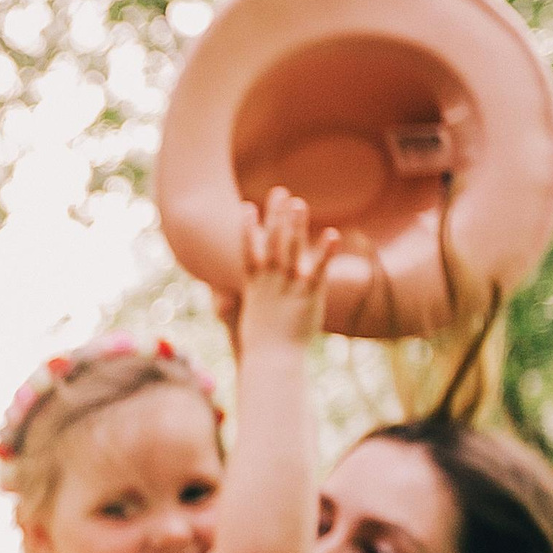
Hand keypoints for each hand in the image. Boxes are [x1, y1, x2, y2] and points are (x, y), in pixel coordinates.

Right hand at [233, 186, 337, 356]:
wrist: (273, 360)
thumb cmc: (260, 345)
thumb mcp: (247, 321)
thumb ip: (237, 307)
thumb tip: (220, 303)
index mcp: (254, 284)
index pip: (248, 249)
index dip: (247, 227)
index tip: (247, 206)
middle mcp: (270, 279)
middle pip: (271, 241)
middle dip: (275, 215)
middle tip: (279, 192)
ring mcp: (288, 285)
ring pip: (290, 249)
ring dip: (294, 225)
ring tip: (299, 203)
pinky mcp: (309, 294)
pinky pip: (318, 268)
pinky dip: (324, 251)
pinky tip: (332, 234)